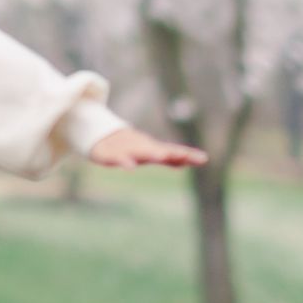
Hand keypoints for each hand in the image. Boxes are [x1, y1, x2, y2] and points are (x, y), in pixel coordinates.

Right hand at [90, 125, 207, 168]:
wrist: (99, 136)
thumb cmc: (129, 146)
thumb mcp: (148, 152)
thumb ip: (166, 159)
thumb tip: (184, 163)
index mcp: (152, 150)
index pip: (173, 153)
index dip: (187, 156)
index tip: (204, 159)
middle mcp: (142, 149)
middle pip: (161, 151)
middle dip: (174, 154)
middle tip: (188, 158)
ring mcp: (126, 150)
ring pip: (140, 153)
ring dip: (151, 154)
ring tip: (162, 157)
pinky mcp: (109, 155)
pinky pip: (118, 159)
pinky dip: (124, 162)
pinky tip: (129, 167)